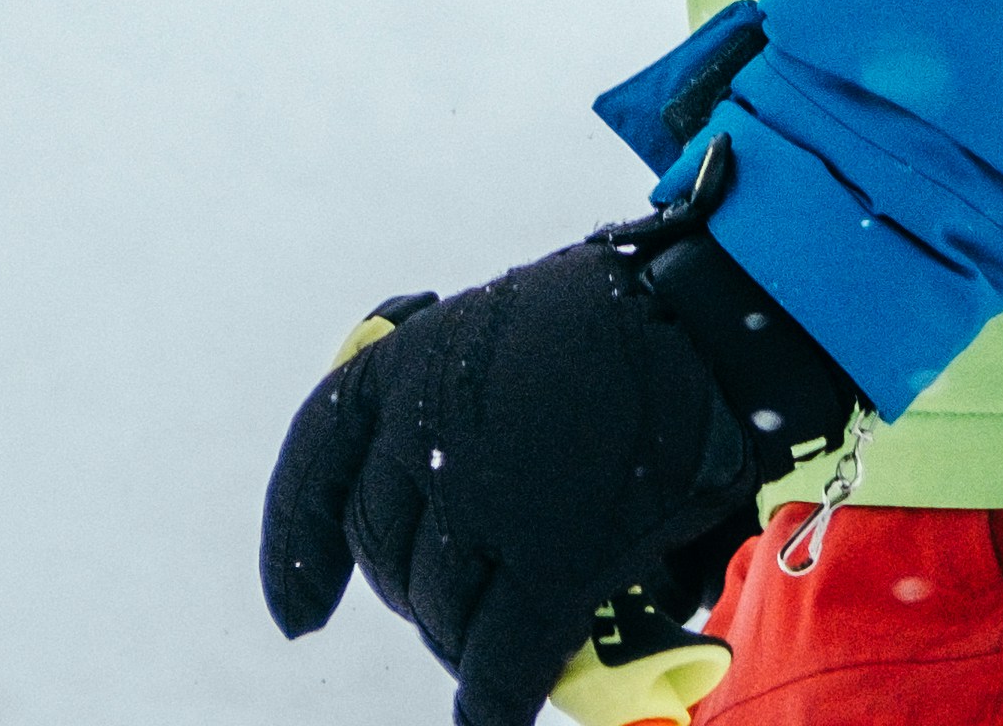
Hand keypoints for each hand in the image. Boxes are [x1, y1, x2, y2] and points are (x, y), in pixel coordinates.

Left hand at [258, 164, 865, 725]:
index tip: (297, 620)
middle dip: (419, 600)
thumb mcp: (501, 339)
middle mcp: (425, 434)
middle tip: (465, 613)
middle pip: (389, 560)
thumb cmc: (616, 325)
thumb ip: (456, 419)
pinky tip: (498, 712)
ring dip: (465, 646)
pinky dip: (495, 699)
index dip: (298, 555)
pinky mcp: (552, 557)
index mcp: (401, 366)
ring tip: (502, 648)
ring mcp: (485, 501)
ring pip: (443, 617)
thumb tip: (441, 531)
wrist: (704, 316)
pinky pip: (503, 658)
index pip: (315, 471)